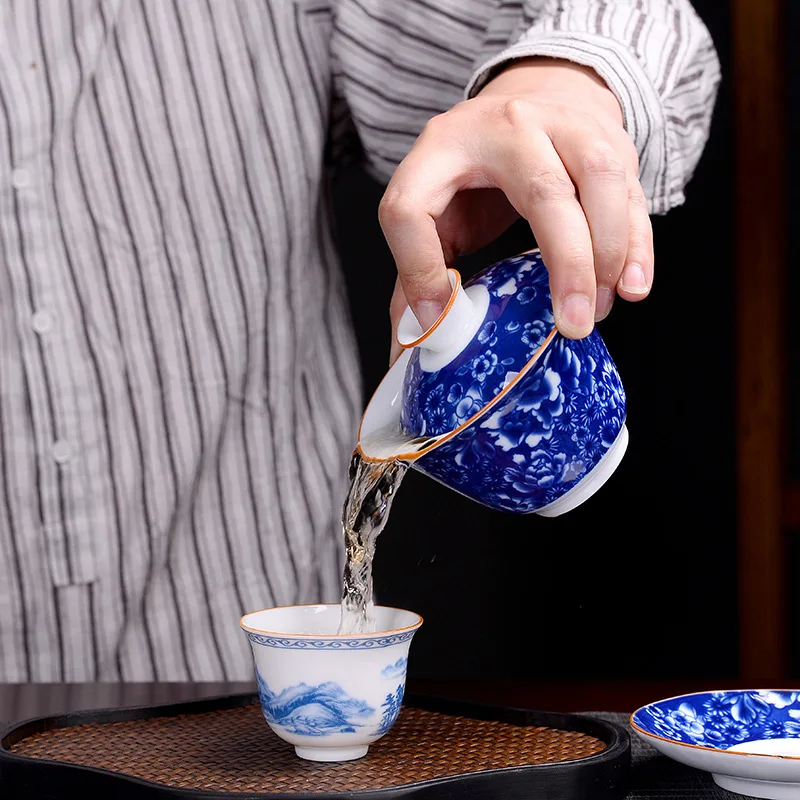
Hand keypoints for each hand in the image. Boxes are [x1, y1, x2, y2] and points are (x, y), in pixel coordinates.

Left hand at [379, 58, 652, 363]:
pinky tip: (633, 285)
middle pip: (541, 190)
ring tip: (599, 308)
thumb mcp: (433, 206)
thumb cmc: (476, 169)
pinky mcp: (609, 139)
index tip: (439, 318)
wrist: (536, 93)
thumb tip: (415, 341)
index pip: (411, 208)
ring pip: (600, 180)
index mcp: (440, 148)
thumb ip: (417, 268)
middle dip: (565, 263)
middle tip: (571, 323)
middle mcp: (506, 127)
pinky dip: (638, 244)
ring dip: (608, 252)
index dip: (419, 269)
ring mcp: (564, 125)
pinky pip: (633, 191)